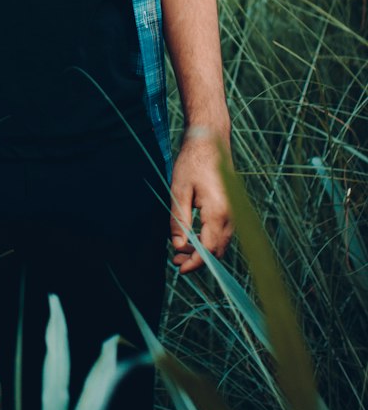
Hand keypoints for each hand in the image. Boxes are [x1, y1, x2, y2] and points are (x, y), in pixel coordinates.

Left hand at [170, 128, 233, 274]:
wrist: (210, 140)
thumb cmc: (192, 162)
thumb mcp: (179, 190)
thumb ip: (179, 220)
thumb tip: (178, 247)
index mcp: (218, 212)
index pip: (208, 250)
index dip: (194, 263)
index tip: (179, 269)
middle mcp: (231, 216)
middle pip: (217, 250)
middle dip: (197, 259)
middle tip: (175, 259)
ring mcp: (234, 212)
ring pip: (221, 243)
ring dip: (203, 250)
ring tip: (180, 249)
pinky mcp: (232, 208)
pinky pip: (222, 232)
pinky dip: (209, 239)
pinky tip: (192, 235)